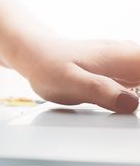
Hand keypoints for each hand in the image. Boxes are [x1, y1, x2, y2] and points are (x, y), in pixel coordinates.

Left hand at [25, 37, 139, 113]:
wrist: (36, 54)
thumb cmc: (49, 65)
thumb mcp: (69, 81)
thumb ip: (100, 91)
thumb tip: (131, 103)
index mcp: (124, 57)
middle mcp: (130, 57)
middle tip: (136, 110)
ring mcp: (126, 64)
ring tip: (133, 109)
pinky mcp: (121, 72)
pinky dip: (139, 95)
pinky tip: (131, 106)